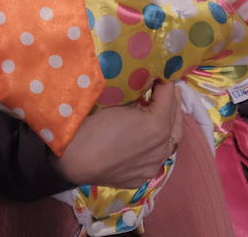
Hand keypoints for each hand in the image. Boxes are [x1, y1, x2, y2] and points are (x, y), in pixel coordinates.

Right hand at [54, 79, 180, 188]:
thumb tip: (146, 84)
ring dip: (167, 123)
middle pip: (175, 118)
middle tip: (163, 87)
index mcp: (158, 125)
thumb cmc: (91, 123)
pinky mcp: (143, 177)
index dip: (166, 79)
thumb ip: (137, 93)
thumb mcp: (117, 100)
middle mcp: (162, 147)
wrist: (72, 159)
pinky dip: (155, 143)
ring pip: (169, 141)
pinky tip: (145, 136)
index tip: (161, 70)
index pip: (169, 94)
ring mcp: (153, 165)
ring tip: (158, 111)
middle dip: (170, 100)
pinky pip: (155, 156)